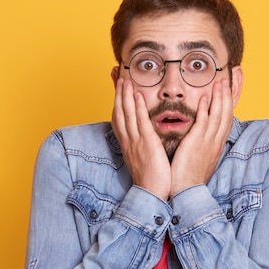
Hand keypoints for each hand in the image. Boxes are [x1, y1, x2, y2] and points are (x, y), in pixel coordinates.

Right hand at [111, 78, 171, 198]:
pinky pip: (140, 123)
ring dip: (125, 95)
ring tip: (124, 79)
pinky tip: (137, 95)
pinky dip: (137, 108)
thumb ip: (142, 144)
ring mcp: (136, 142)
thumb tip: (143, 136)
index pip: (119, 117)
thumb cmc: (151, 178)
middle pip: (119, 111)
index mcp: (128, 143)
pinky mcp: (147, 144)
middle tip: (116, 75)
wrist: (151, 193)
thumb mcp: (142, 158)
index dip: (116, 100)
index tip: (116, 86)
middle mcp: (128, 140)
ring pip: (127, 114)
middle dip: (117, 92)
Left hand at [169, 79, 233, 196]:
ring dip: (219, 98)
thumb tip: (201, 138)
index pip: (227, 120)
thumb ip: (202, 146)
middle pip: (226, 115)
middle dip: (227, 96)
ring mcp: (207, 143)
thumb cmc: (189, 177)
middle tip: (227, 80)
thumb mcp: (200, 159)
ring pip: (218, 116)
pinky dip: (205, 110)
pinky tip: (204, 98)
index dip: (228, 104)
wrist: (186, 192)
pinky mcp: (196, 144)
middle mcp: (215, 142)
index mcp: (216, 145)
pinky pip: (203, 123)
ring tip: (219, 83)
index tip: (228, 91)